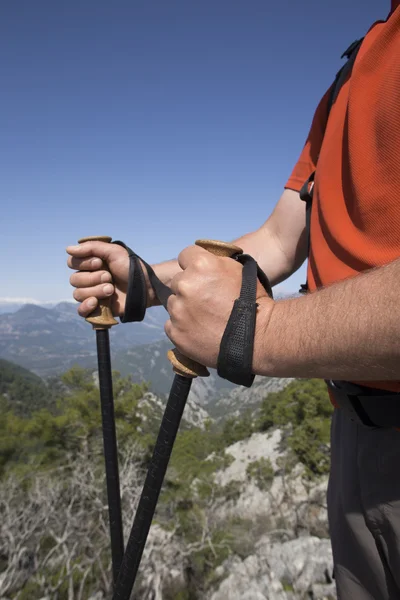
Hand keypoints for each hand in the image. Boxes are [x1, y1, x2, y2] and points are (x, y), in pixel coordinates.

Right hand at [66, 241, 129, 316]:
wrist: (144, 285)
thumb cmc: (130, 266)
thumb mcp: (113, 251)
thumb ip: (91, 247)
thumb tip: (68, 249)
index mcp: (90, 264)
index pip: (72, 263)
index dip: (84, 263)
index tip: (100, 263)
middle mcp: (88, 279)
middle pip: (74, 280)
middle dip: (92, 278)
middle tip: (109, 277)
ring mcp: (92, 294)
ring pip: (78, 294)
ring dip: (95, 290)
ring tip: (111, 290)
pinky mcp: (97, 309)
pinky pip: (81, 311)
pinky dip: (86, 307)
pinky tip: (95, 302)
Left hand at [165, 245, 273, 369]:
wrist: (257, 336)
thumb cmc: (252, 300)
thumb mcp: (237, 269)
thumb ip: (214, 262)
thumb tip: (200, 261)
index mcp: (200, 265)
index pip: (185, 256)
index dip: (194, 265)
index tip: (202, 276)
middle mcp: (185, 285)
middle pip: (178, 282)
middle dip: (189, 289)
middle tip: (207, 301)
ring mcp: (178, 310)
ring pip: (174, 304)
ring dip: (185, 309)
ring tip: (205, 319)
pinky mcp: (176, 332)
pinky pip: (172, 325)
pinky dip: (183, 328)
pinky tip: (200, 331)